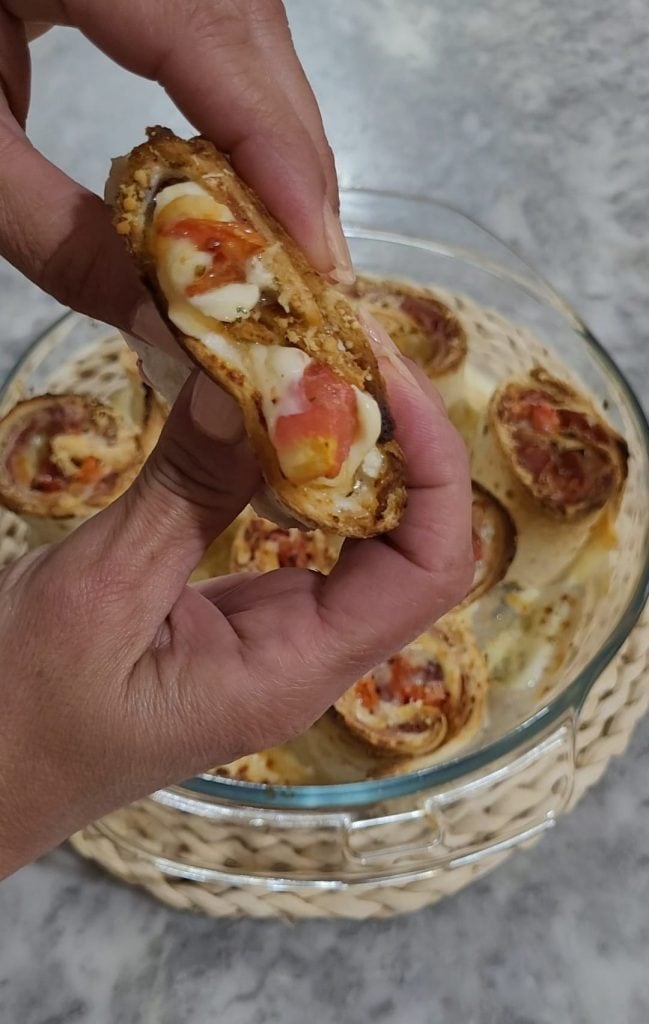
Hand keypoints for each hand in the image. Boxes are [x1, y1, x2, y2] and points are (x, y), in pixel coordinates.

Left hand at [0, 0, 352, 343]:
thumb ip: (53, 233)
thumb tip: (167, 324)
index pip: (202, 18)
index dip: (270, 137)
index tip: (312, 247)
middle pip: (249, 20)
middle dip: (291, 154)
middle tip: (317, 273)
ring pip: (251, 23)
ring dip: (278, 140)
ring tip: (290, 243)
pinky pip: (225, 27)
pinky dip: (246, 111)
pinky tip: (249, 180)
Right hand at [0, 348, 471, 878]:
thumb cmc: (20, 714)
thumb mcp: (98, 592)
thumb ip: (185, 490)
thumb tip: (251, 384)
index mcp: (292, 670)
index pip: (426, 569)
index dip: (434, 465)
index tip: (386, 374)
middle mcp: (310, 653)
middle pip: (412, 541)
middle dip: (399, 436)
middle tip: (347, 341)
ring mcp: (283, 632)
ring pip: (366, 532)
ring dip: (356, 444)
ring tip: (321, 357)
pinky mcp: (250, 612)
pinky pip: (308, 532)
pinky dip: (305, 465)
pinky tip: (278, 413)